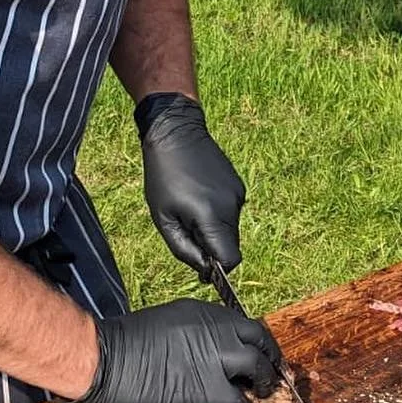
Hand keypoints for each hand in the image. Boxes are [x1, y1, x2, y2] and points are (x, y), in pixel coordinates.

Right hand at [69, 298, 278, 402]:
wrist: (106, 361)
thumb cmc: (124, 343)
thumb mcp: (166, 322)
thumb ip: (192, 331)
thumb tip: (205, 348)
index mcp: (203, 313)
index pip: (243, 324)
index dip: (253, 341)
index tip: (255, 352)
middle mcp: (216, 331)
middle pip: (259, 340)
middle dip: (269, 357)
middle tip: (267, 373)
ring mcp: (217, 359)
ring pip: (258, 368)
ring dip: (262, 383)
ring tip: (258, 394)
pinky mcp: (210, 391)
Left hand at [136, 93, 245, 276]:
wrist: (176, 132)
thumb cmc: (163, 175)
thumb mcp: (164, 218)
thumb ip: (184, 249)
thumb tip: (205, 270)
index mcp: (212, 217)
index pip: (231, 260)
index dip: (218, 269)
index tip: (201, 264)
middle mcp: (232, 207)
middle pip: (231, 246)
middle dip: (212, 248)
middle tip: (186, 229)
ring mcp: (238, 194)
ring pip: (230, 230)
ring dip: (213, 229)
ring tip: (189, 206)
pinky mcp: (238, 185)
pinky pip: (231, 212)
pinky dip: (217, 214)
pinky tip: (198, 195)